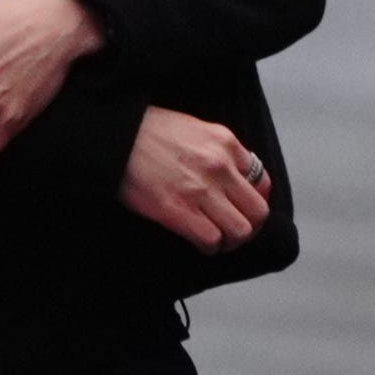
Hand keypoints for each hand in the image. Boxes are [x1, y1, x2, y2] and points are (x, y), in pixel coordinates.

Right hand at [119, 107, 269, 247]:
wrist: (113, 136)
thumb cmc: (145, 130)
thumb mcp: (192, 127)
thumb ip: (217, 149)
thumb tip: (233, 174)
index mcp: (225, 141)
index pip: (261, 180)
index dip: (253, 199)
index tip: (241, 207)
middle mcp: (219, 165)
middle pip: (257, 211)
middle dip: (249, 225)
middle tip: (232, 229)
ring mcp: (200, 189)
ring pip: (240, 231)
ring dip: (230, 240)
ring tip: (216, 238)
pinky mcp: (179, 210)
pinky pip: (212, 240)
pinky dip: (209, 247)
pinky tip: (199, 242)